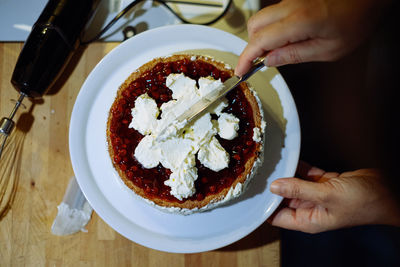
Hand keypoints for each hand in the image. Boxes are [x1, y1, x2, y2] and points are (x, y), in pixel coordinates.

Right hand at [235, 0, 389, 75]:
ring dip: (263, 36)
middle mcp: (291, 6)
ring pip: (262, 18)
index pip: (259, 41)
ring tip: (279, 50)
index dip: (246, 58)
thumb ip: (295, 55)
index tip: (241, 70)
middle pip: (254, 26)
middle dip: (252, 46)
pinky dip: (272, 28)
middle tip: (261, 61)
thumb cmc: (355, 20)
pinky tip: (286, 37)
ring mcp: (291, 0)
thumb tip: (270, 60)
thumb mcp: (328, 49)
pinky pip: (273, 14)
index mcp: (299, 21)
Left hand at [268, 161, 399, 232]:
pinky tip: (290, 157)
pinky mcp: (324, 182)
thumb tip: (274, 186)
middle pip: (283, 197)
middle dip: (273, 185)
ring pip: (294, 183)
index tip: (252, 191)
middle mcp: (309, 208)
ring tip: (272, 161)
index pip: (276, 216)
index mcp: (308, 220)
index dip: (264, 205)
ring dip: (285, 173)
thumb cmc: (364, 202)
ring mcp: (317, 194)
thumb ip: (299, 189)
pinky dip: (299, 166)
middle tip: (259, 170)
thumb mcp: (328, 195)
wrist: (388, 191)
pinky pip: (306, 173)